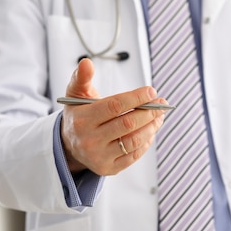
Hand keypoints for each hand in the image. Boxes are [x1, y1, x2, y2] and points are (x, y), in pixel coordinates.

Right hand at [60, 59, 167, 174]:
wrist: (69, 144)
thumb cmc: (79, 114)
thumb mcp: (76, 95)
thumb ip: (81, 78)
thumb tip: (87, 62)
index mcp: (82, 120)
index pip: (114, 106)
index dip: (136, 97)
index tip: (152, 91)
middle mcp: (89, 140)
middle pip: (128, 124)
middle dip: (149, 112)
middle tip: (161, 103)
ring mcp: (99, 156)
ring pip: (134, 140)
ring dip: (152, 126)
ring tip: (159, 115)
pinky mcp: (108, 168)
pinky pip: (134, 155)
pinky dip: (147, 141)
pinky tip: (151, 130)